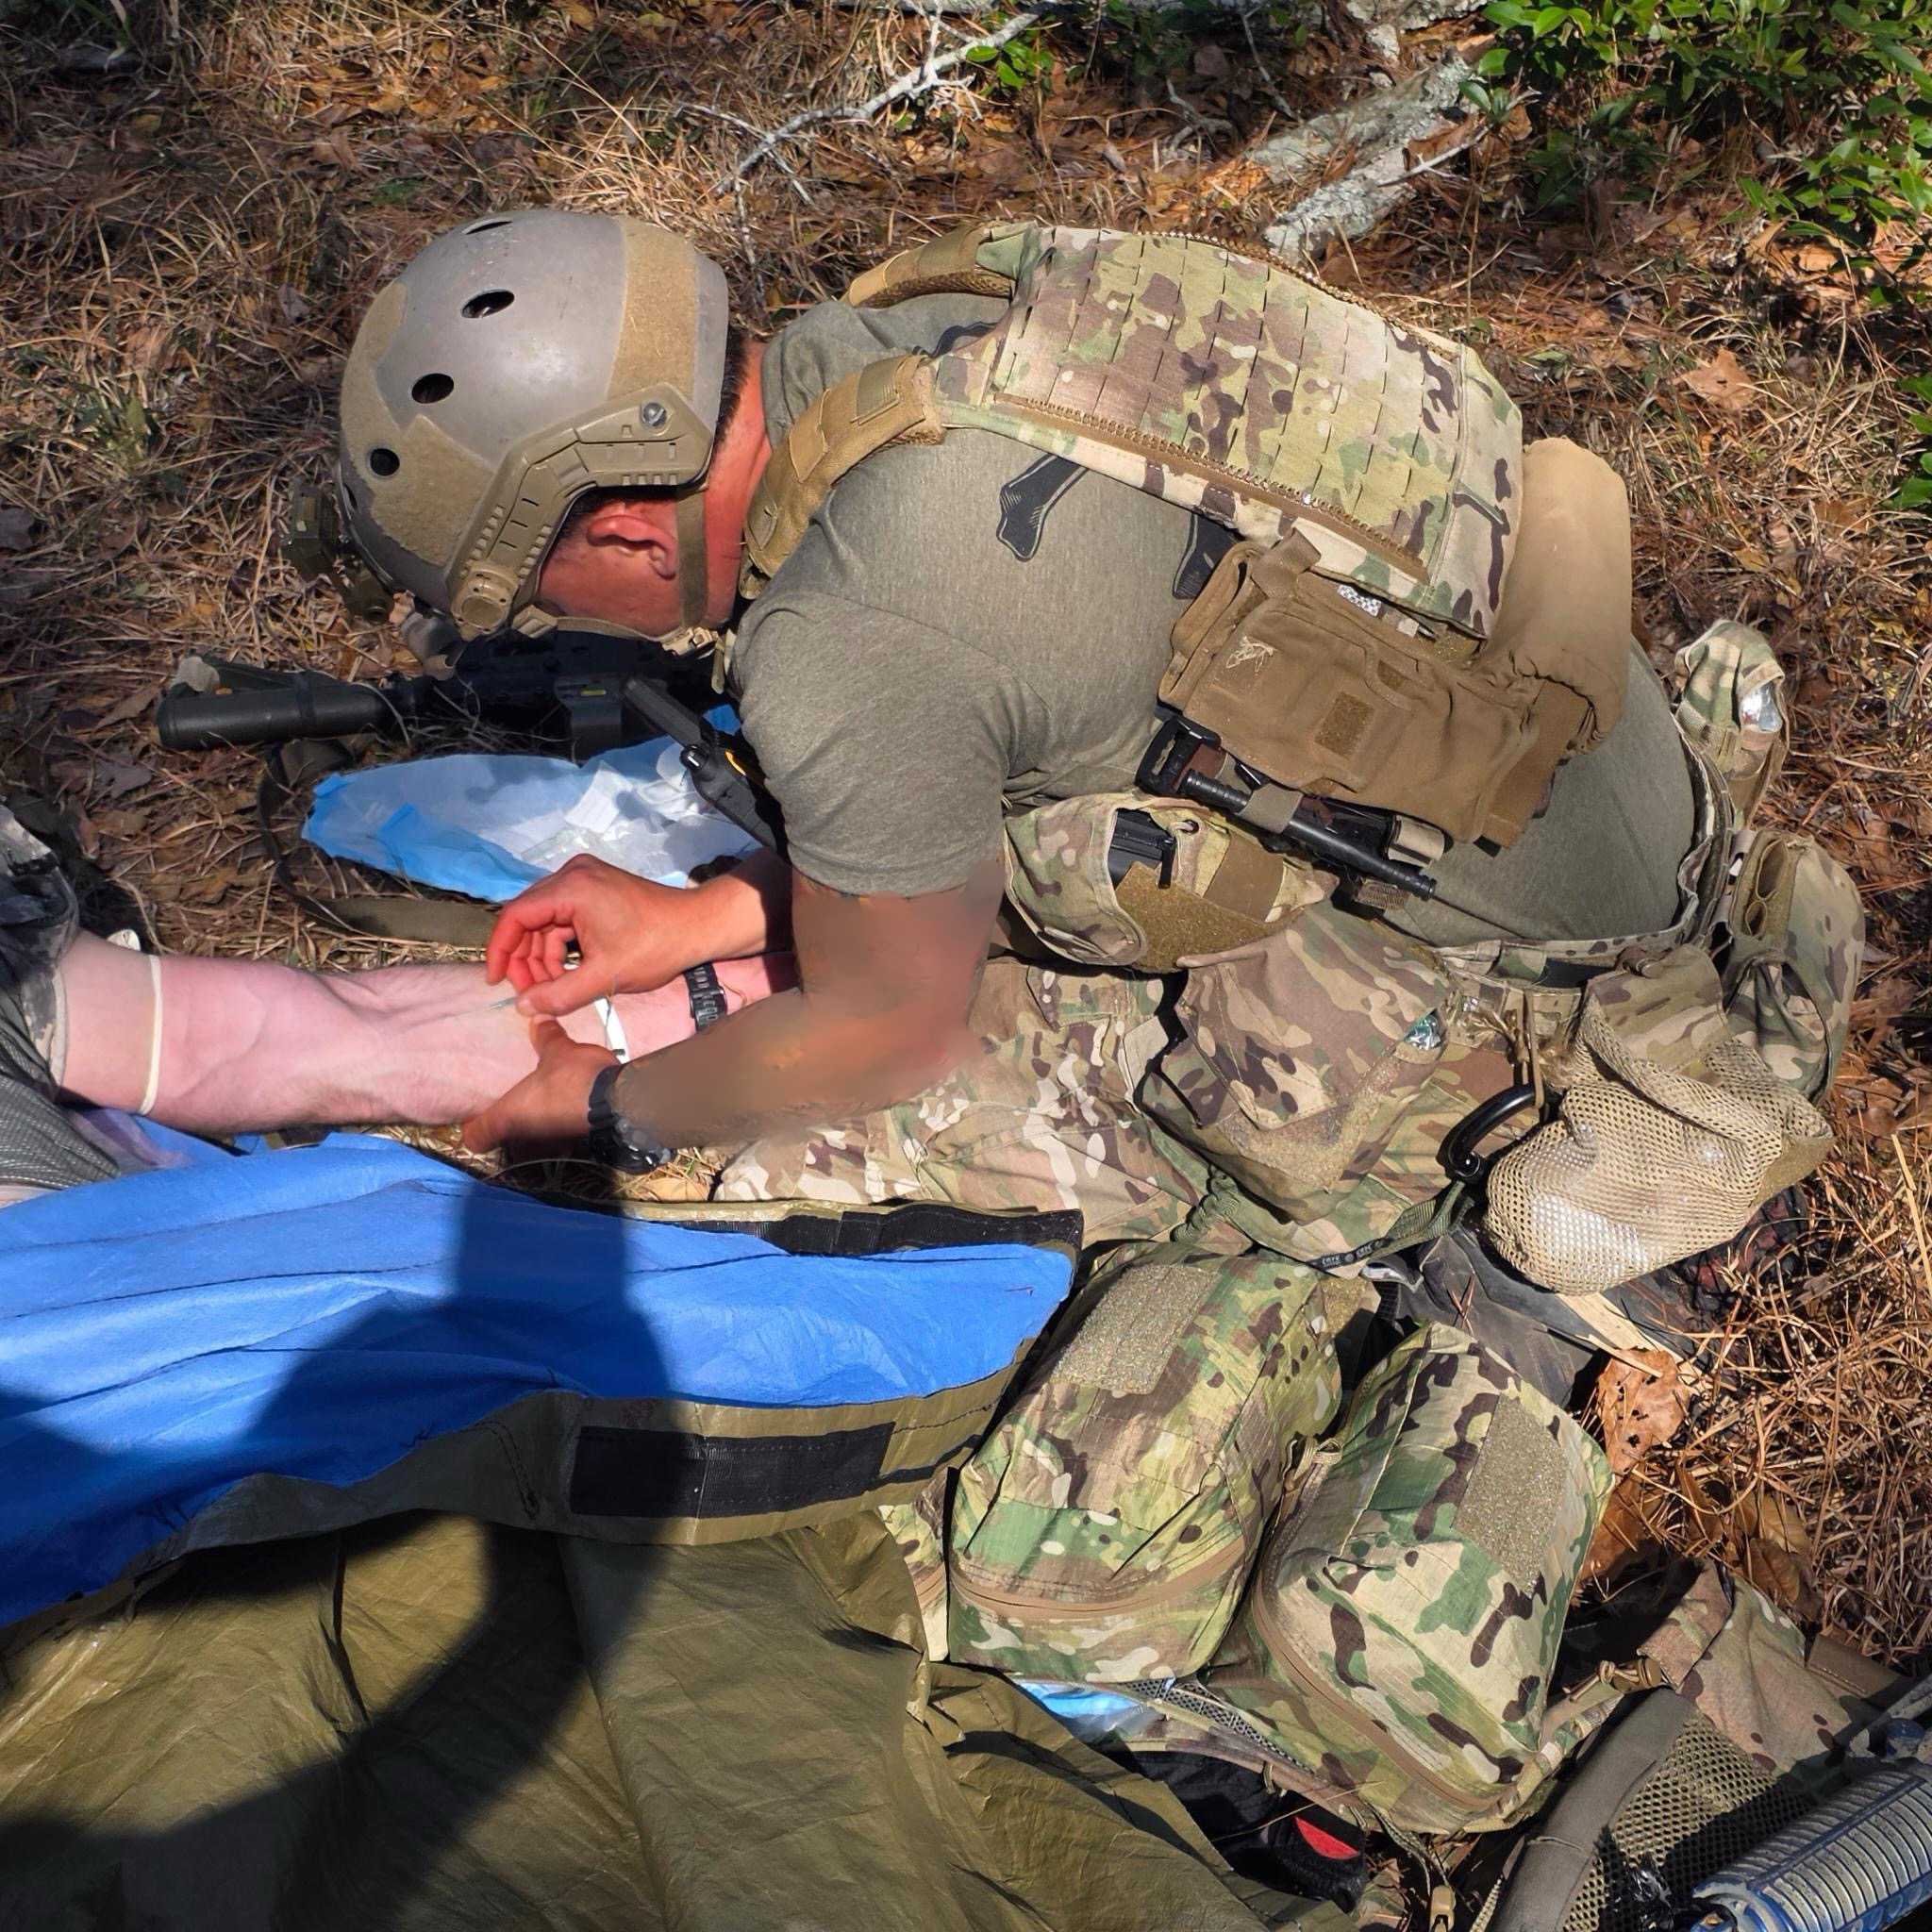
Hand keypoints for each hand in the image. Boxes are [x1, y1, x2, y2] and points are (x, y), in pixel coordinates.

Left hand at [461, 1020, 614, 1154]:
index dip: (470, 1127)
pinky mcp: (571, 1142)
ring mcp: (548, 1143)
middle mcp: (524, 1137)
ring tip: (533, 1098)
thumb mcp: (557, 1050)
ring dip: (529, 1123)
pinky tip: (560, 1103)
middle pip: (501, 1137)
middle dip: (503, 1120)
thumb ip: (545, 1037)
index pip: (474, 1137)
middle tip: (504, 1097)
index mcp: (508, 1117)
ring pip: (528, 1137)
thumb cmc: (574, 1079)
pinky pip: (552, 1133)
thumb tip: (539, 1019)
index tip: (472, 1112)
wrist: (618, 1100)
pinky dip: (552, 1122)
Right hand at [484, 854, 705, 1016]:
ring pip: (544, 920)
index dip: (501, 950)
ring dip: (542, 954)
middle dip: (524, 958)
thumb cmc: (657, 947)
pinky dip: (559, 945)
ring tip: (552, 988)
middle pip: (527, 917)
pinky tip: (566, 972)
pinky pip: (562, 916)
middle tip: (529, 992)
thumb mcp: (605, 977)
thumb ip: (560, 994)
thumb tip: (523, 1007)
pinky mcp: (594, 888)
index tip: (495, 980)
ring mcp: (584, 878)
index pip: (515, 916)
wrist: (697, 927)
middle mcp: (573, 874)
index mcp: (572, 888)